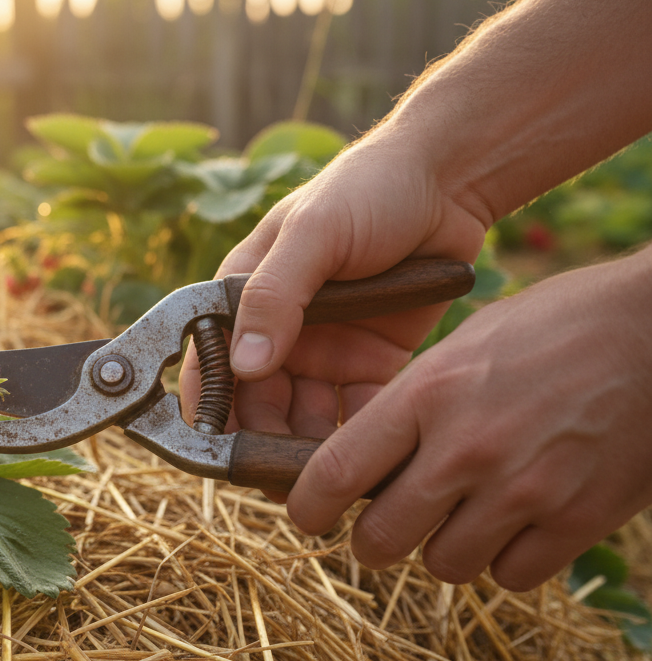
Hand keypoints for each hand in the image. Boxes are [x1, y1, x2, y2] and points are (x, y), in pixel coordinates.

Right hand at [181, 133, 487, 484]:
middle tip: (287, 482)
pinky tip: (372, 463)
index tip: (222, 454)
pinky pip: (358, 416)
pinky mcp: (373, 364)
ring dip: (311, 452)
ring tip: (330, 480)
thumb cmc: (369, 188)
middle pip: (257, 407)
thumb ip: (275, 296)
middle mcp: (279, 332)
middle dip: (266, 445)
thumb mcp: (314, 234)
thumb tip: (241, 365)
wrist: (451, 179)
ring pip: (303, 422)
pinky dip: (361, 440)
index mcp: (244, 298)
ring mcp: (326, 352)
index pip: (209, 367)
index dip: (209, 413)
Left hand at [290, 250, 651, 590]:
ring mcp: (523, 490)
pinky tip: (515, 526)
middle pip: (381, 538)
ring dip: (443, 549)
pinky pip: (511, 575)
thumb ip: (414, 403)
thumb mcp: (466, 344)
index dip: (306, 507)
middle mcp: (466, 448)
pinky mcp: (578, 520)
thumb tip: (367, 460)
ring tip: (461, 517)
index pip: (333, 473)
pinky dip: (505, 560)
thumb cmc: (559, 324)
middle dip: (372, 543)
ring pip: (444, 564)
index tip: (305, 516)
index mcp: (427, 393)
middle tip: (382, 532)